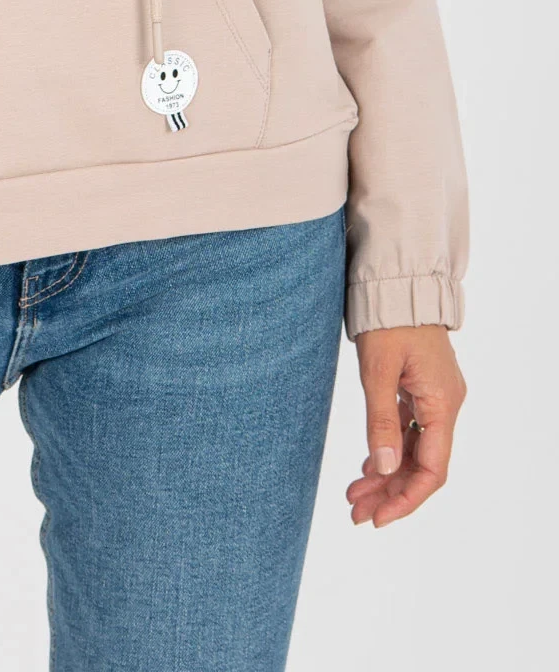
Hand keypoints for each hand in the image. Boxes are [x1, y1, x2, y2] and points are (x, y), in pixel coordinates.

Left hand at [348, 324, 465, 526]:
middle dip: (390, 492)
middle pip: (422, 464)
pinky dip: (389, 448)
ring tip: (355, 495)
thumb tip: (385, 469)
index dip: (406, 498)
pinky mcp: (420, 386)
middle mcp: (444, 404)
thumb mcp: (378, 370)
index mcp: (442, 404)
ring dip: (387, 473)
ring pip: (414, 449)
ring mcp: (434, 396)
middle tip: (356, 513)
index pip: (432, 470)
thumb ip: (382, 420)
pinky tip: (369, 465)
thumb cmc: (388, 319)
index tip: (378, 518)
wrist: (397, 281)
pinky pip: (409, 429)